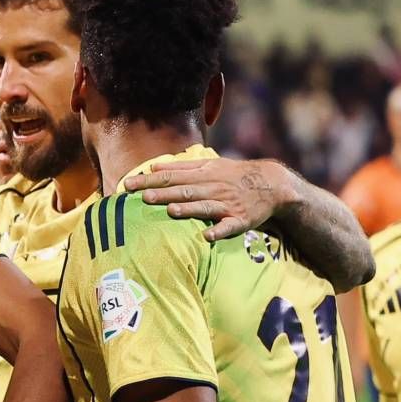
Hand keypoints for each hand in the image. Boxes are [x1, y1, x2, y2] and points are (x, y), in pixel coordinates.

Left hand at [122, 156, 292, 242]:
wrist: (271, 184)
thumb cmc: (234, 176)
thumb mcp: (210, 165)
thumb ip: (182, 167)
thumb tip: (154, 166)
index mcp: (204, 174)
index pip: (172, 176)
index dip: (150, 179)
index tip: (129, 184)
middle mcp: (214, 187)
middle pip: (185, 190)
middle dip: (163, 193)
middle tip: (142, 196)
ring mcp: (227, 204)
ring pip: (205, 205)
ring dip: (188, 208)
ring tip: (170, 210)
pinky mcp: (240, 220)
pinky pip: (228, 226)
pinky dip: (218, 230)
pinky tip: (206, 236)